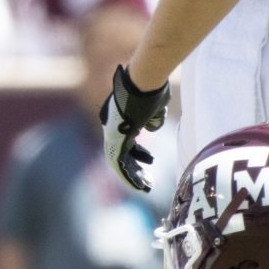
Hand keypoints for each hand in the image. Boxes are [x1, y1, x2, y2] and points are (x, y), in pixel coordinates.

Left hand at [99, 64, 167, 192]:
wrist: (143, 80)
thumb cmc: (152, 90)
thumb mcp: (156, 108)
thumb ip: (153, 119)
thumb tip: (150, 127)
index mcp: (122, 119)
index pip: (128, 141)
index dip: (139, 154)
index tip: (150, 161)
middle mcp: (114, 127)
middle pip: (124, 153)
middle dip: (136, 168)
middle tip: (147, 180)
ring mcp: (112, 132)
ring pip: (119, 161)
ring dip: (133, 176)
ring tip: (145, 188)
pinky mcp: (114, 139)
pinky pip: (117, 163)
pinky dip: (127, 176)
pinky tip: (138, 186)